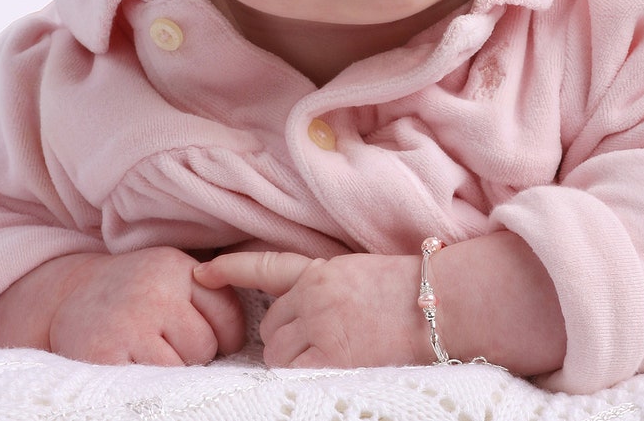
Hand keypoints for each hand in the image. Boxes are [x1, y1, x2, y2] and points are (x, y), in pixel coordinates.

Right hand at [48, 247, 244, 364]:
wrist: (69, 294)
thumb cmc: (135, 289)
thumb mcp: (171, 273)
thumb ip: (207, 292)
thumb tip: (258, 329)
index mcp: (178, 267)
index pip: (227, 314)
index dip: (226, 337)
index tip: (214, 341)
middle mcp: (156, 290)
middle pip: (205, 346)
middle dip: (194, 355)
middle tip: (168, 346)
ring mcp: (130, 322)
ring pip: (179, 368)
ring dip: (170, 370)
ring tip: (149, 352)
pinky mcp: (105, 353)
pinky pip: (148, 383)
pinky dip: (145, 382)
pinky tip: (131, 363)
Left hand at [195, 250, 427, 367]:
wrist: (441, 305)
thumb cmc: (409, 291)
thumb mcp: (359, 273)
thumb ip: (325, 285)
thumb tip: (298, 311)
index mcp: (321, 269)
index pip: (266, 267)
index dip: (230, 269)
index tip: (202, 272)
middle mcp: (313, 294)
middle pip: (271, 326)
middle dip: (285, 338)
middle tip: (320, 343)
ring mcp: (319, 325)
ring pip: (276, 354)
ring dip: (292, 361)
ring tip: (329, 357)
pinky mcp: (329, 357)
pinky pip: (291, 373)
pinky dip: (300, 376)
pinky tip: (325, 370)